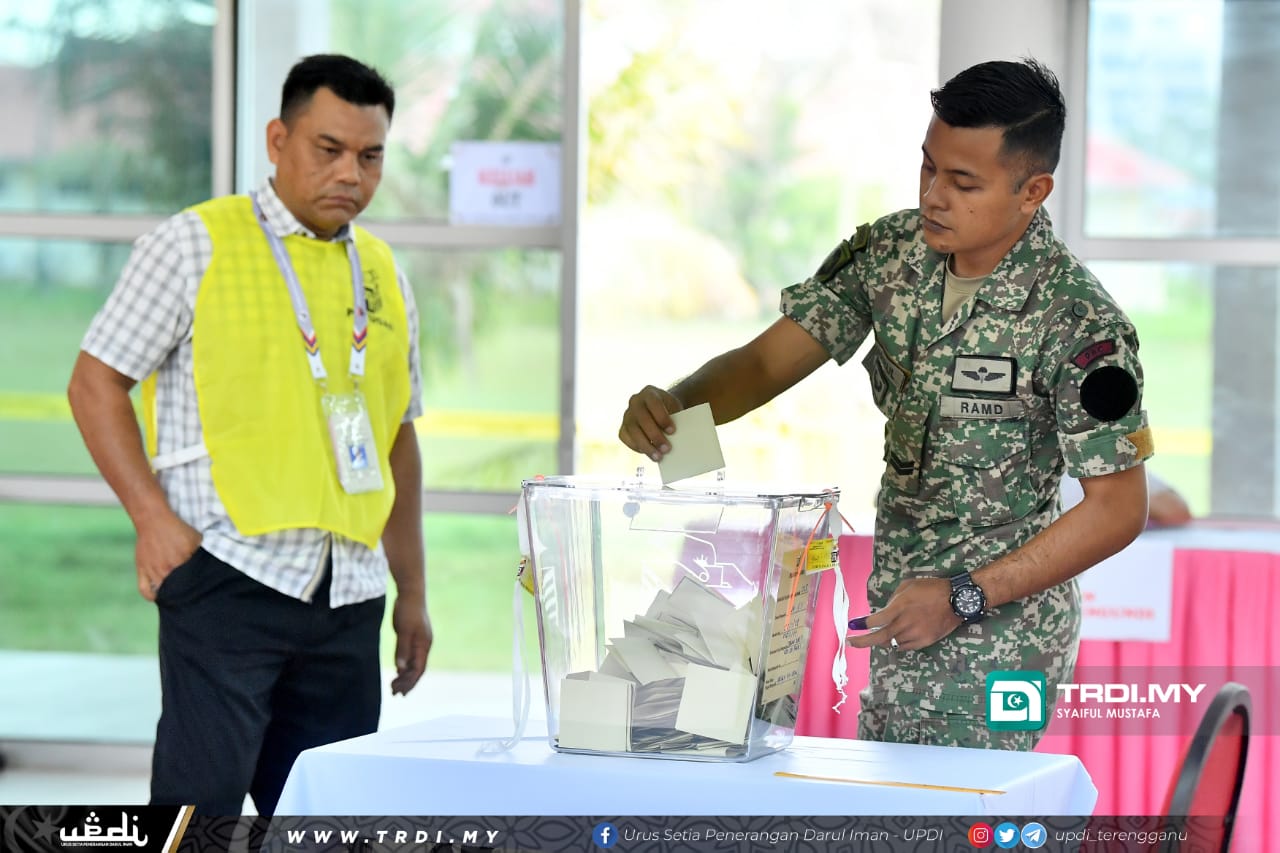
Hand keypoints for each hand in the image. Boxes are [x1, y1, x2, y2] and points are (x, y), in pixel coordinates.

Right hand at [134, 510, 201, 601]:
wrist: (153, 520)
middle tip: (189, 595)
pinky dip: (152, 596)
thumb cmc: (176, 529)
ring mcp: (152, 571)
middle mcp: (166, 570)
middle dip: (184, 594)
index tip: (200, 590)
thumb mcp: (195, 539)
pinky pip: (145, 590)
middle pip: (176, 591)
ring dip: (169, 595)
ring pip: (161, 592)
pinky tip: (159, 596)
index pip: (191, 583)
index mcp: (181, 563)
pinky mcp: (141, 570)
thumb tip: (209, 566)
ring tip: (177, 596)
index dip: (197, 588)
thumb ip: (201, 554)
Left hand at [390, 596, 431, 694]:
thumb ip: (402, 650)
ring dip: (404, 676)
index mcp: (424, 645)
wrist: (410, 593)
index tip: (400, 692)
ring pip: (413, 664)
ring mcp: (419, 642)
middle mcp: (424, 646)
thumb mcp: (404, 631)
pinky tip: (397, 672)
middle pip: (417, 669)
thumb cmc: (408, 611)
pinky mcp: (412, 637)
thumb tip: (401, 669)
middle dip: (407, 683)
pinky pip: (409, 656)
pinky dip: (403, 666)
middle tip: (394, 694)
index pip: (418, 669)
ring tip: (393, 687)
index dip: (410, 682)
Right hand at [618, 385, 682, 461]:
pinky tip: (648, 453)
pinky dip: (637, 447)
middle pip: (642, 418)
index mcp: (649, 393)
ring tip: (658, 456)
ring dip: (646, 445)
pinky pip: (626, 437)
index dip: (662, 417)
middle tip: (666, 449)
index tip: (672, 431)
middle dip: (654, 435)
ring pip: (632, 430)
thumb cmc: (671, 410)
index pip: (654, 403)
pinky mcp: (623, 427)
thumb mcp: (675, 409)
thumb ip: (675, 419)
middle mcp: (635, 401)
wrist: (662, 409)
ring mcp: (627, 414)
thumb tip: (677, 438)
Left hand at [845, 577, 961, 652]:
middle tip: (850, 642)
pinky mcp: (924, 642)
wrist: (957, 600)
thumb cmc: (931, 588)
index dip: (862, 624)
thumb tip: (885, 609)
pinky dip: (899, 643)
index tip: (852, 625)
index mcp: (899, 607)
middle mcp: (904, 623)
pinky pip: (905, 647)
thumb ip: (893, 599)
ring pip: (892, 643)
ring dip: (886, 638)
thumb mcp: (908, 586)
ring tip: (888, 630)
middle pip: (879, 637)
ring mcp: (915, 635)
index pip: (875, 620)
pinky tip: (900, 636)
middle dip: (862, 641)